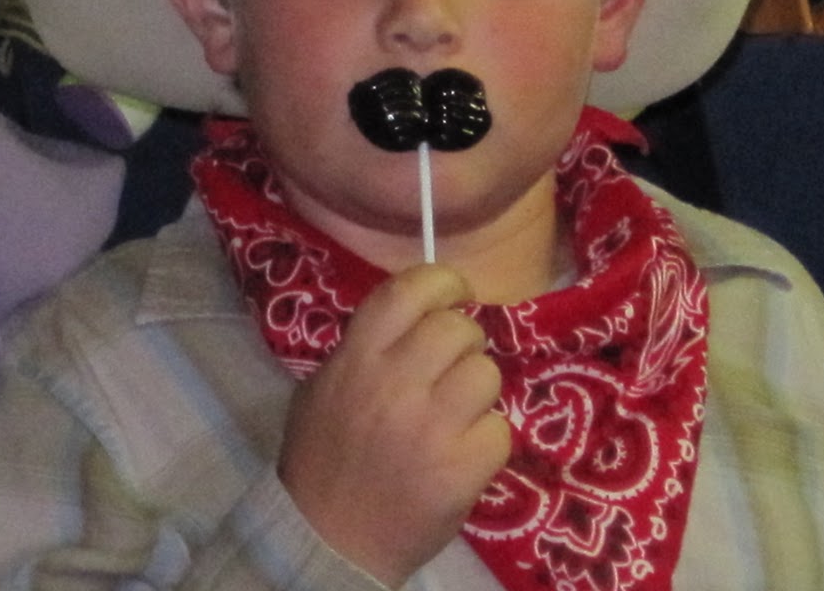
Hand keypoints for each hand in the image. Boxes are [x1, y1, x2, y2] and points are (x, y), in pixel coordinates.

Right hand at [278, 264, 509, 585]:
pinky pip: (500, 429)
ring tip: (454, 417)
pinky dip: (486, 442)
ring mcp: (431, 428)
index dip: (443, 281)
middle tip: (450, 369)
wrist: (329, 543)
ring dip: (476, 393)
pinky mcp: (463, 470)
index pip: (410, 290)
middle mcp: (394, 384)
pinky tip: (460, 456)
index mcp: (356, 359)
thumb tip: (421, 312)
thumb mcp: (323, 388)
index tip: (455, 293)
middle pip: (459, 329)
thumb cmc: (324, 460)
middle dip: (463, 344)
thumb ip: (367, 347)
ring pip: (487, 374)